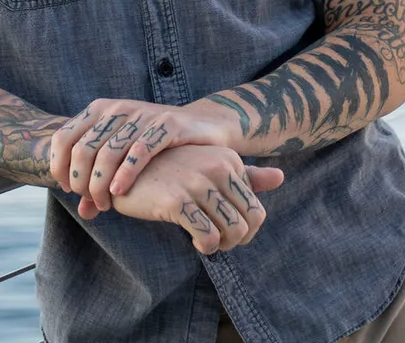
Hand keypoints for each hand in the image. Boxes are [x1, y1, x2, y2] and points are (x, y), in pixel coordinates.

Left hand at [50, 98, 234, 210]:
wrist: (202, 126)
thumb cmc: (156, 144)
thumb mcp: (123, 157)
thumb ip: (102, 181)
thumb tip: (83, 212)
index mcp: (100, 110)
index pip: (64, 137)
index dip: (60, 166)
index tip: (68, 190)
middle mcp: (118, 109)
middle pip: (83, 150)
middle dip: (82, 182)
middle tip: (92, 202)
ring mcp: (142, 114)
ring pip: (108, 153)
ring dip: (101, 184)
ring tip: (106, 204)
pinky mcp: (167, 124)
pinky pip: (140, 150)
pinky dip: (125, 174)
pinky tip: (120, 192)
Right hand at [85, 144, 282, 254]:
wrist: (122, 171)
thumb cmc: (169, 171)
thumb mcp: (208, 168)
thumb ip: (245, 174)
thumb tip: (282, 177)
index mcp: (226, 158)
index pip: (257, 208)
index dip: (245, 229)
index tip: (223, 229)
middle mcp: (215, 166)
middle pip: (251, 222)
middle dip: (237, 241)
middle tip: (217, 241)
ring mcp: (196, 182)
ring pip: (233, 232)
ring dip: (222, 246)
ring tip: (205, 241)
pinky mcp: (176, 200)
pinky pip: (208, 238)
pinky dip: (206, 247)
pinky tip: (193, 240)